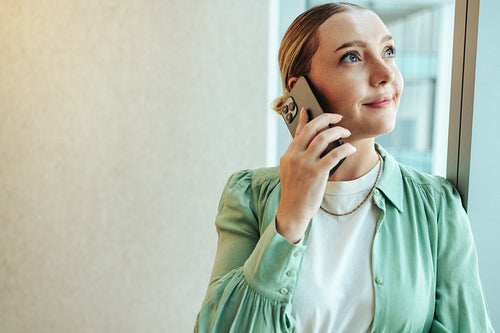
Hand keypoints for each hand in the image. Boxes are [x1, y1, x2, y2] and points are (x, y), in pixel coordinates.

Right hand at [276, 108, 355, 242]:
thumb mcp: (291, 172)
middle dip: (326, 118)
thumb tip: (314, 145)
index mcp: (288, 155)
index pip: (298, 132)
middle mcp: (295, 156)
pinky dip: (345, 148)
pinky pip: (335, 154)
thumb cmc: (295, 194)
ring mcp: (305, 164)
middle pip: (311, 129)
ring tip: (346, 132)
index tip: (310, 109)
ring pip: (324, 138)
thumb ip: (299, 158)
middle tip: (338, 118)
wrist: (292, 212)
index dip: (305, 118)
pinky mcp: (317, 173)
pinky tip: (351, 148)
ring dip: (338, 132)